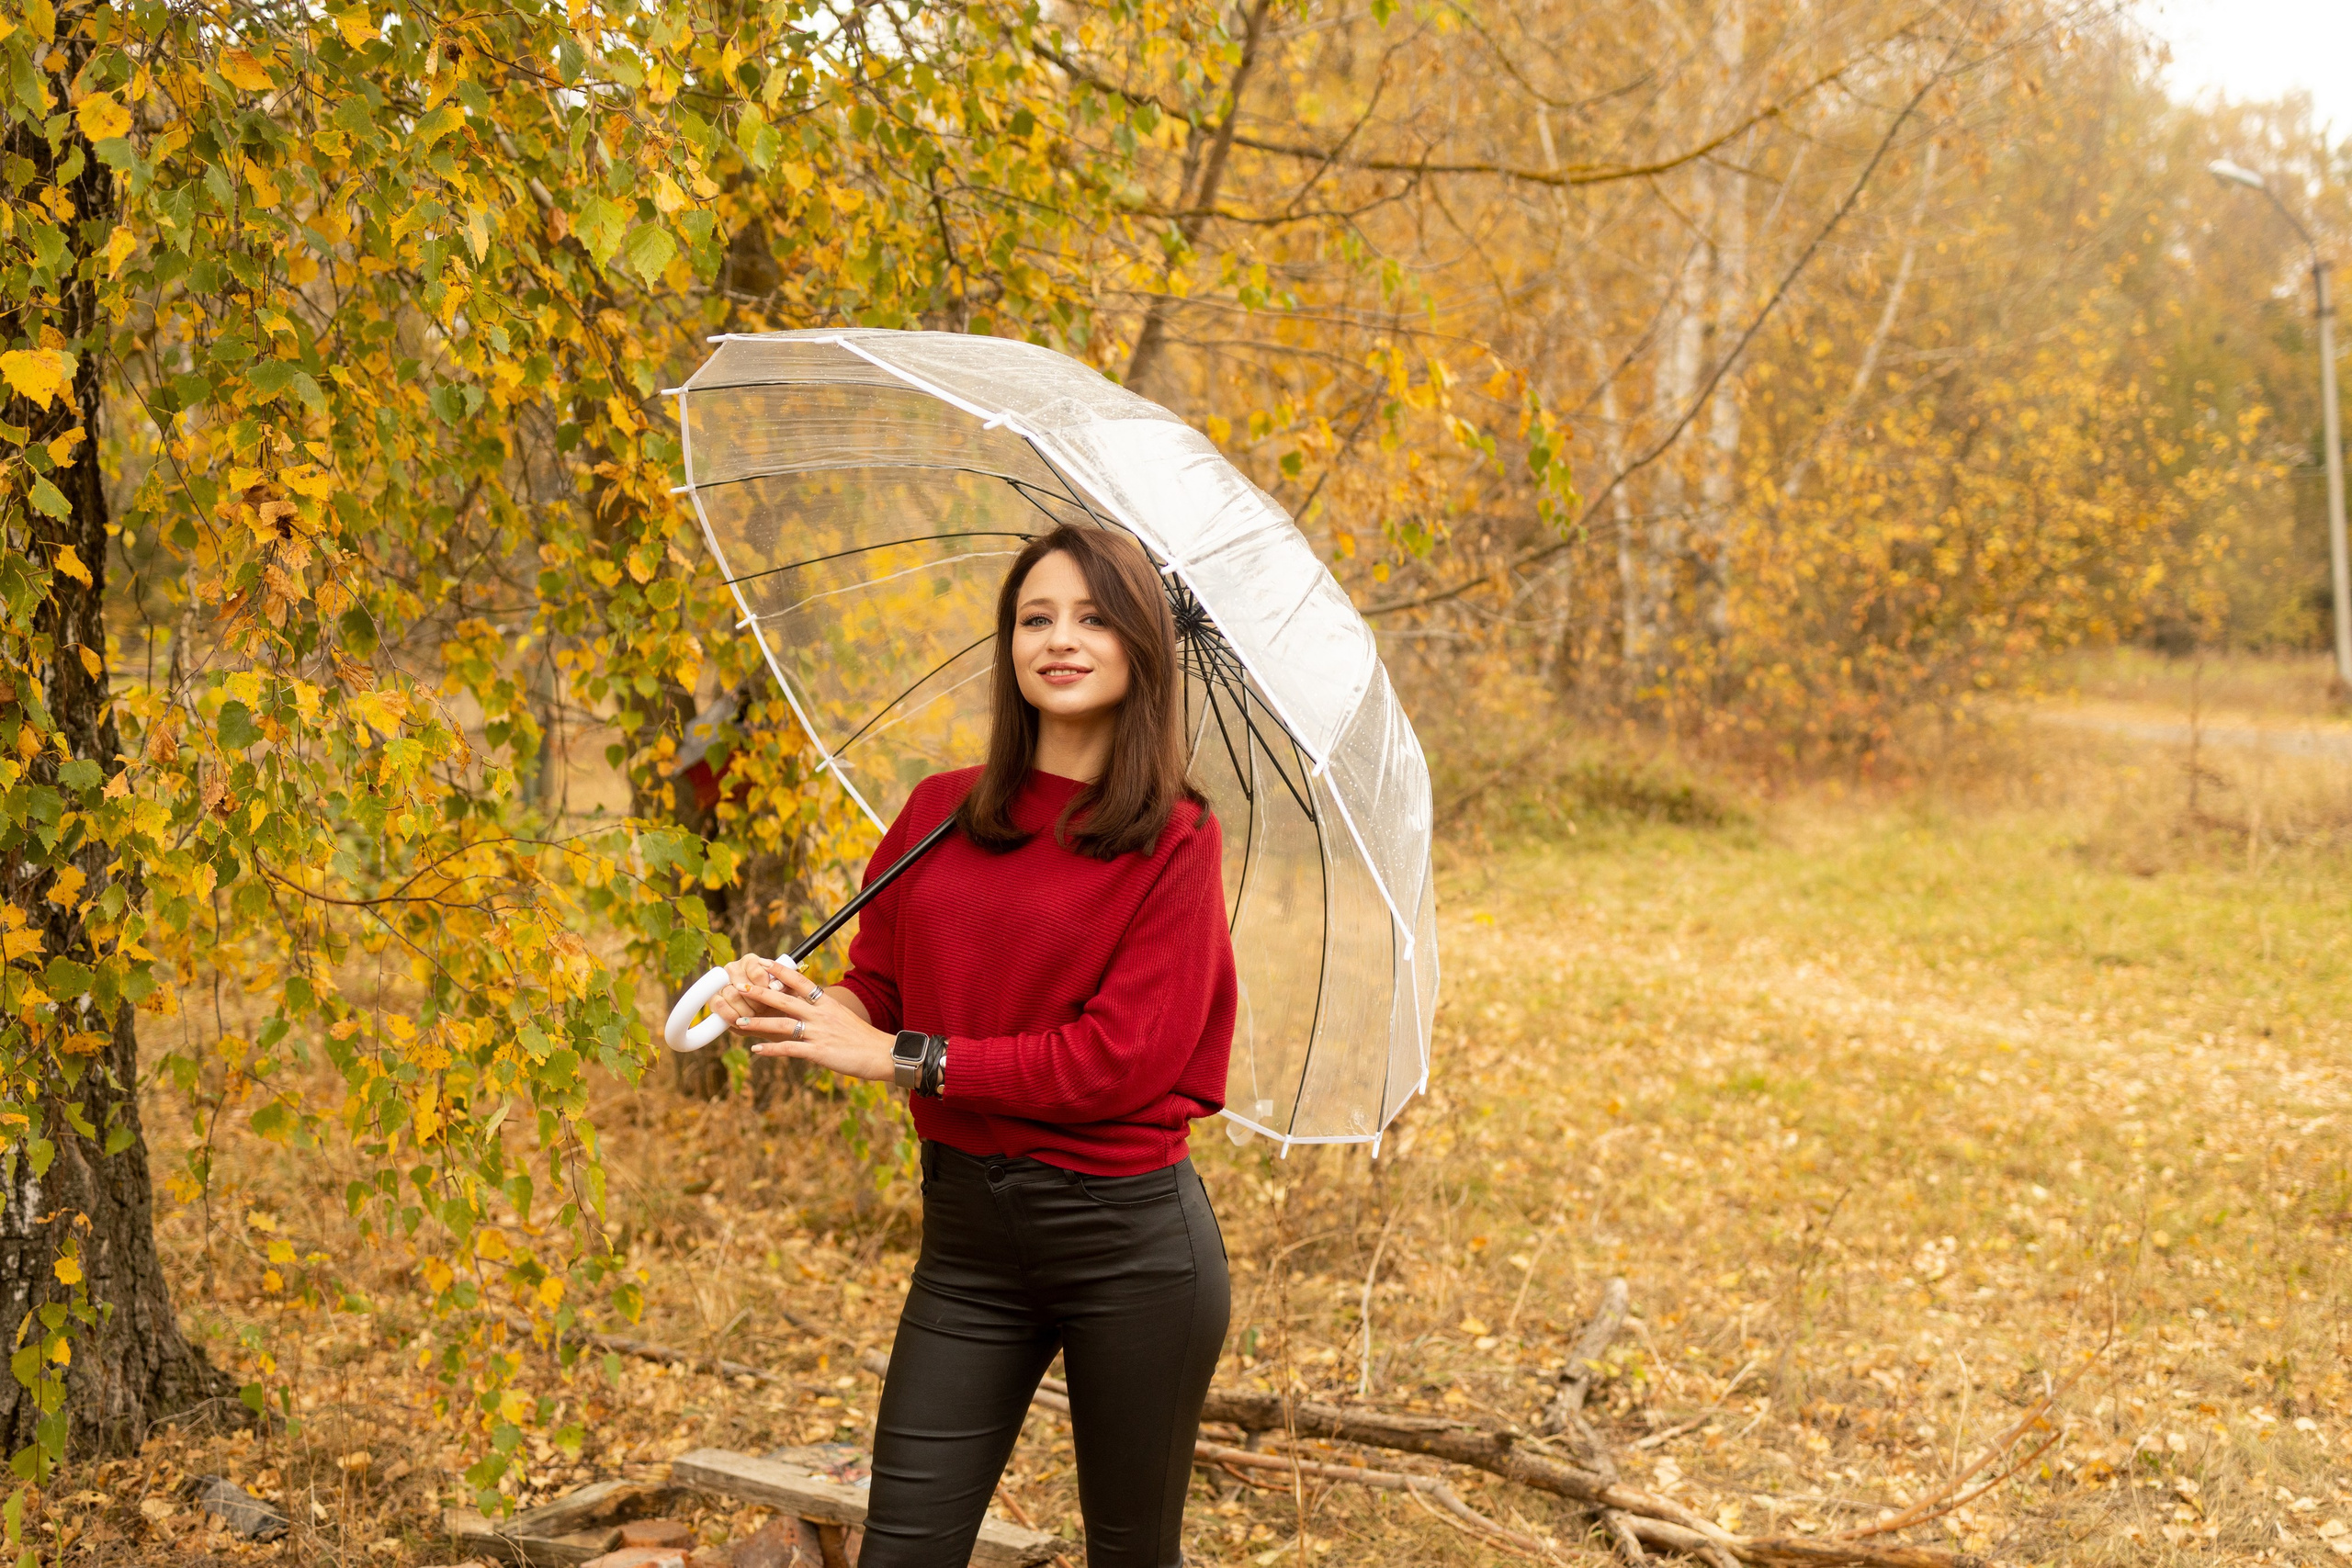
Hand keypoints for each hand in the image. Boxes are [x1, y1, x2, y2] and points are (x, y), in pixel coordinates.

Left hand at [711, 955, 894, 1082]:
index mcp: (827, 1003)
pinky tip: (757, 1050)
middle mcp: (821, 1014)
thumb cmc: (864, 1038)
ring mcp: (819, 1032)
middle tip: (739, 986)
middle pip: (785, 999)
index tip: (764, 962)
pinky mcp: (819, 1051)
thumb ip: (823, 1013)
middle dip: (760, 992)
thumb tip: (807, 1010)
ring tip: (739, 1022)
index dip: (781, 972)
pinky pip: (790, 1049)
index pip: (801, 982)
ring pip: (782, 1024)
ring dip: (759, 1023)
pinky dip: (772, 1049)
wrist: (882, 1054)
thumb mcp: (843, 1017)